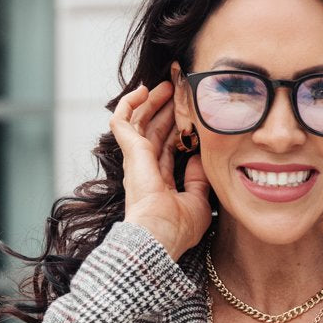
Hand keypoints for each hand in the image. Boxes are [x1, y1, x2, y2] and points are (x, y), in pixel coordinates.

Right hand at [109, 79, 212, 260]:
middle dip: (166, 112)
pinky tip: (143, 90)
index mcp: (159, 183)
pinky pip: (122, 121)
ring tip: (166, 86)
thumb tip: (200, 159)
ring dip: (152, 103)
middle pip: (154, 132)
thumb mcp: (198, 202)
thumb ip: (199, 180)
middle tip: (178, 93)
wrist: (158, 236)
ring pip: (140, 123)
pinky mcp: (131, 152)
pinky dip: (130, 103)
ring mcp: (136, 160)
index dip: (177, 132)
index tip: (190, 118)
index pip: (167, 150)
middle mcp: (145, 170)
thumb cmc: (177, 229)